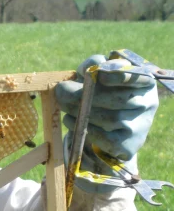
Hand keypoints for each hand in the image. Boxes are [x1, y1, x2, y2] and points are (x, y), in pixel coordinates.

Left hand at [55, 54, 158, 192]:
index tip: (98, 74)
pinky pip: (104, 137)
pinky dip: (83, 128)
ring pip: (110, 119)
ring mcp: (140, 126)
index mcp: (144, 82)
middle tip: (62, 91)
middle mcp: (147, 103)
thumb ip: (93, 65)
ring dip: (81, 111)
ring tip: (64, 105)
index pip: (136, 77)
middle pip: (118, 99)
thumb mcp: (99, 76)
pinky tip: (68, 119)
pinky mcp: (128, 145)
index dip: (118, 76)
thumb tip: (88, 68)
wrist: (110, 130)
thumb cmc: (101, 94)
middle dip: (86, 94)